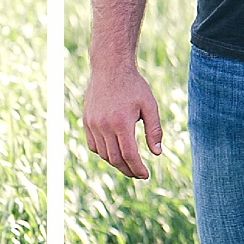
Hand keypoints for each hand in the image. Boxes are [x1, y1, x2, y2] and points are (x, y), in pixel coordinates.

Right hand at [83, 62, 162, 179]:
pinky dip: (104, 153)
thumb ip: (154, 130)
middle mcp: (104, 125)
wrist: (110, 68)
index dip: (138, 169)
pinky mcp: (87, 121)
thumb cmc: (133, 86)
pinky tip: (114, 152)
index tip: (145, 175)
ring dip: (116, 163)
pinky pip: (93, 145)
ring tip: (128, 164)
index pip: (129, 155)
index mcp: (122, 122)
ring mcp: (93, 124)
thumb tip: (156, 153)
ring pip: (103, 154)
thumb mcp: (149, 105)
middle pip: (115, 159)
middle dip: (128, 170)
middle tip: (138, 174)